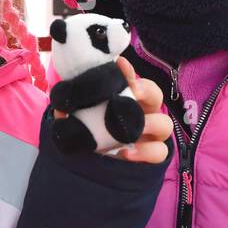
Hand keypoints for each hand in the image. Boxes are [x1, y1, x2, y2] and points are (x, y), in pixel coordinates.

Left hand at [54, 57, 171, 163]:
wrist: (93, 163)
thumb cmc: (91, 133)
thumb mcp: (77, 119)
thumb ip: (71, 111)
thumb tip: (62, 104)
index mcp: (126, 98)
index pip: (132, 79)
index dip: (128, 71)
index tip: (119, 65)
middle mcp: (142, 113)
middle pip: (155, 95)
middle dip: (146, 90)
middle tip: (134, 91)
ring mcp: (150, 134)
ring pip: (164, 124)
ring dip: (152, 123)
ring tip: (133, 128)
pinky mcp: (151, 154)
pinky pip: (160, 152)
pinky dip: (146, 152)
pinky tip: (126, 153)